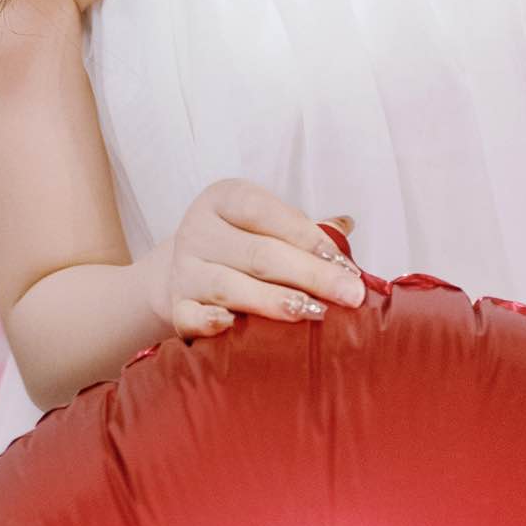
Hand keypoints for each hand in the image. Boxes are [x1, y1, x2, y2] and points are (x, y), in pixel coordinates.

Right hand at [149, 179, 365, 341]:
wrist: (182, 270)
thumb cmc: (240, 244)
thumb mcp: (265, 223)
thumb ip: (303, 228)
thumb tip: (346, 225)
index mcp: (224, 199)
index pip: (267, 213)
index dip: (309, 237)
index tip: (346, 265)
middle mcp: (199, 231)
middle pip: (258, 253)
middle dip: (311, 275)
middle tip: (350, 295)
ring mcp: (184, 270)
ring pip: (229, 286)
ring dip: (274, 301)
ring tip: (314, 313)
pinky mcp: (175, 307)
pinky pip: (190, 317)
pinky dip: (210, 323)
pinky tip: (234, 326)